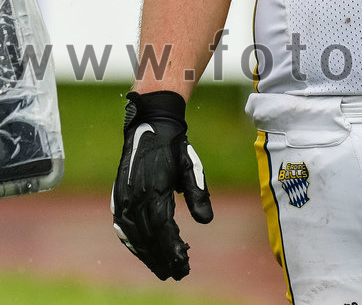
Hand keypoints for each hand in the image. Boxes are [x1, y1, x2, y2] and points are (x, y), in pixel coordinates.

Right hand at [111, 90, 212, 279]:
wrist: (150, 125)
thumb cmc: (174, 147)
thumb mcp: (190, 167)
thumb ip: (198, 193)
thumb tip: (207, 221)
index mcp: (153, 190)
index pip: (162, 228)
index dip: (172, 249)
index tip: (183, 264)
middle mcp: (134, 198)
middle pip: (148, 238)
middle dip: (162, 258)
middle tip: (177, 273)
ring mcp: (123, 200)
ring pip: (135, 237)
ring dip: (149, 255)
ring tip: (164, 269)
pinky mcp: (118, 200)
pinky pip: (125, 229)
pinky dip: (135, 244)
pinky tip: (145, 253)